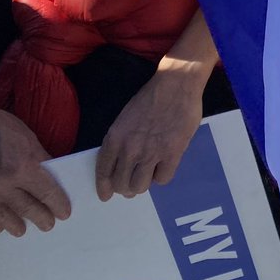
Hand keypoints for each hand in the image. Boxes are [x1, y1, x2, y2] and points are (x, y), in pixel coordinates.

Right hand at [0, 79, 70, 235]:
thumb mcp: (28, 138)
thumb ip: (39, 159)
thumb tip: (50, 175)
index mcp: (22, 167)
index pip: (47, 193)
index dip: (58, 205)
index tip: (64, 213)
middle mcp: (2, 185)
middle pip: (27, 209)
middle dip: (41, 219)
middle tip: (48, 225)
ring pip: (2, 219)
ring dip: (14, 226)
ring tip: (21, 230)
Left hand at [94, 65, 203, 201]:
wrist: (176, 84)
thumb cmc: (150, 98)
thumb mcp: (125, 118)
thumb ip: (121, 141)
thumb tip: (122, 164)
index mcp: (115, 138)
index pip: (103, 172)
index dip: (104, 187)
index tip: (106, 195)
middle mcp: (130, 149)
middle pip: (121, 185)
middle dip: (126, 188)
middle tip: (133, 183)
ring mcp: (152, 152)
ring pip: (140, 186)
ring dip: (143, 184)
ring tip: (149, 175)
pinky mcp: (173, 152)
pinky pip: (163, 179)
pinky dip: (162, 176)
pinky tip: (164, 166)